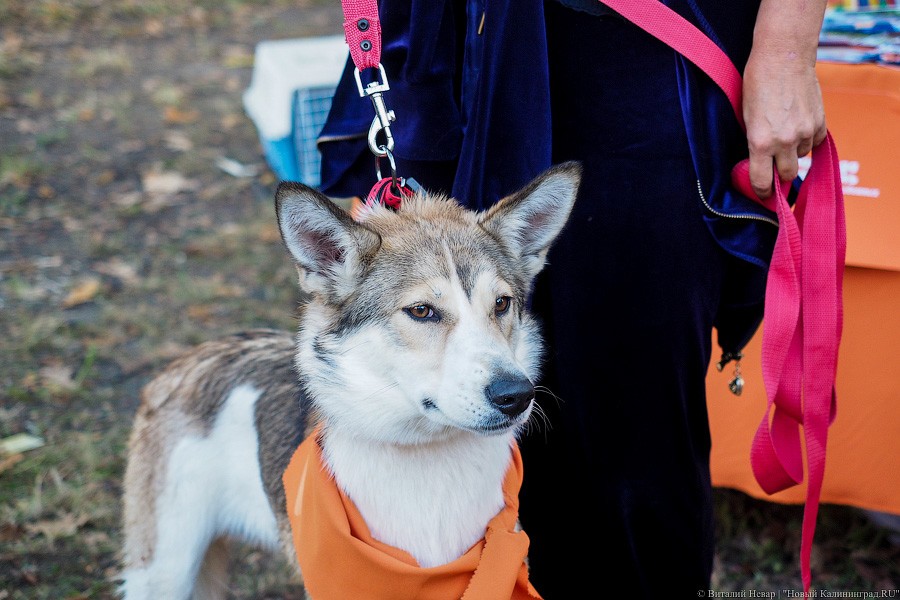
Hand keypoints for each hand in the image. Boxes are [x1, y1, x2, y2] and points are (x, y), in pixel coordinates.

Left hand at [742, 48, 826, 198]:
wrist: (783, 57)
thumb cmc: (757, 84)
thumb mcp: (746, 118)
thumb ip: (754, 142)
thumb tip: (757, 161)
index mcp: (761, 142)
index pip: (762, 181)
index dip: (761, 192)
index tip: (762, 195)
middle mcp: (785, 141)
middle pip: (787, 175)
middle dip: (780, 174)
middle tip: (774, 168)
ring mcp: (805, 132)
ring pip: (801, 157)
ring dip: (794, 153)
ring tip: (784, 135)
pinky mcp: (820, 122)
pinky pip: (815, 143)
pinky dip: (807, 140)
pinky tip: (798, 127)